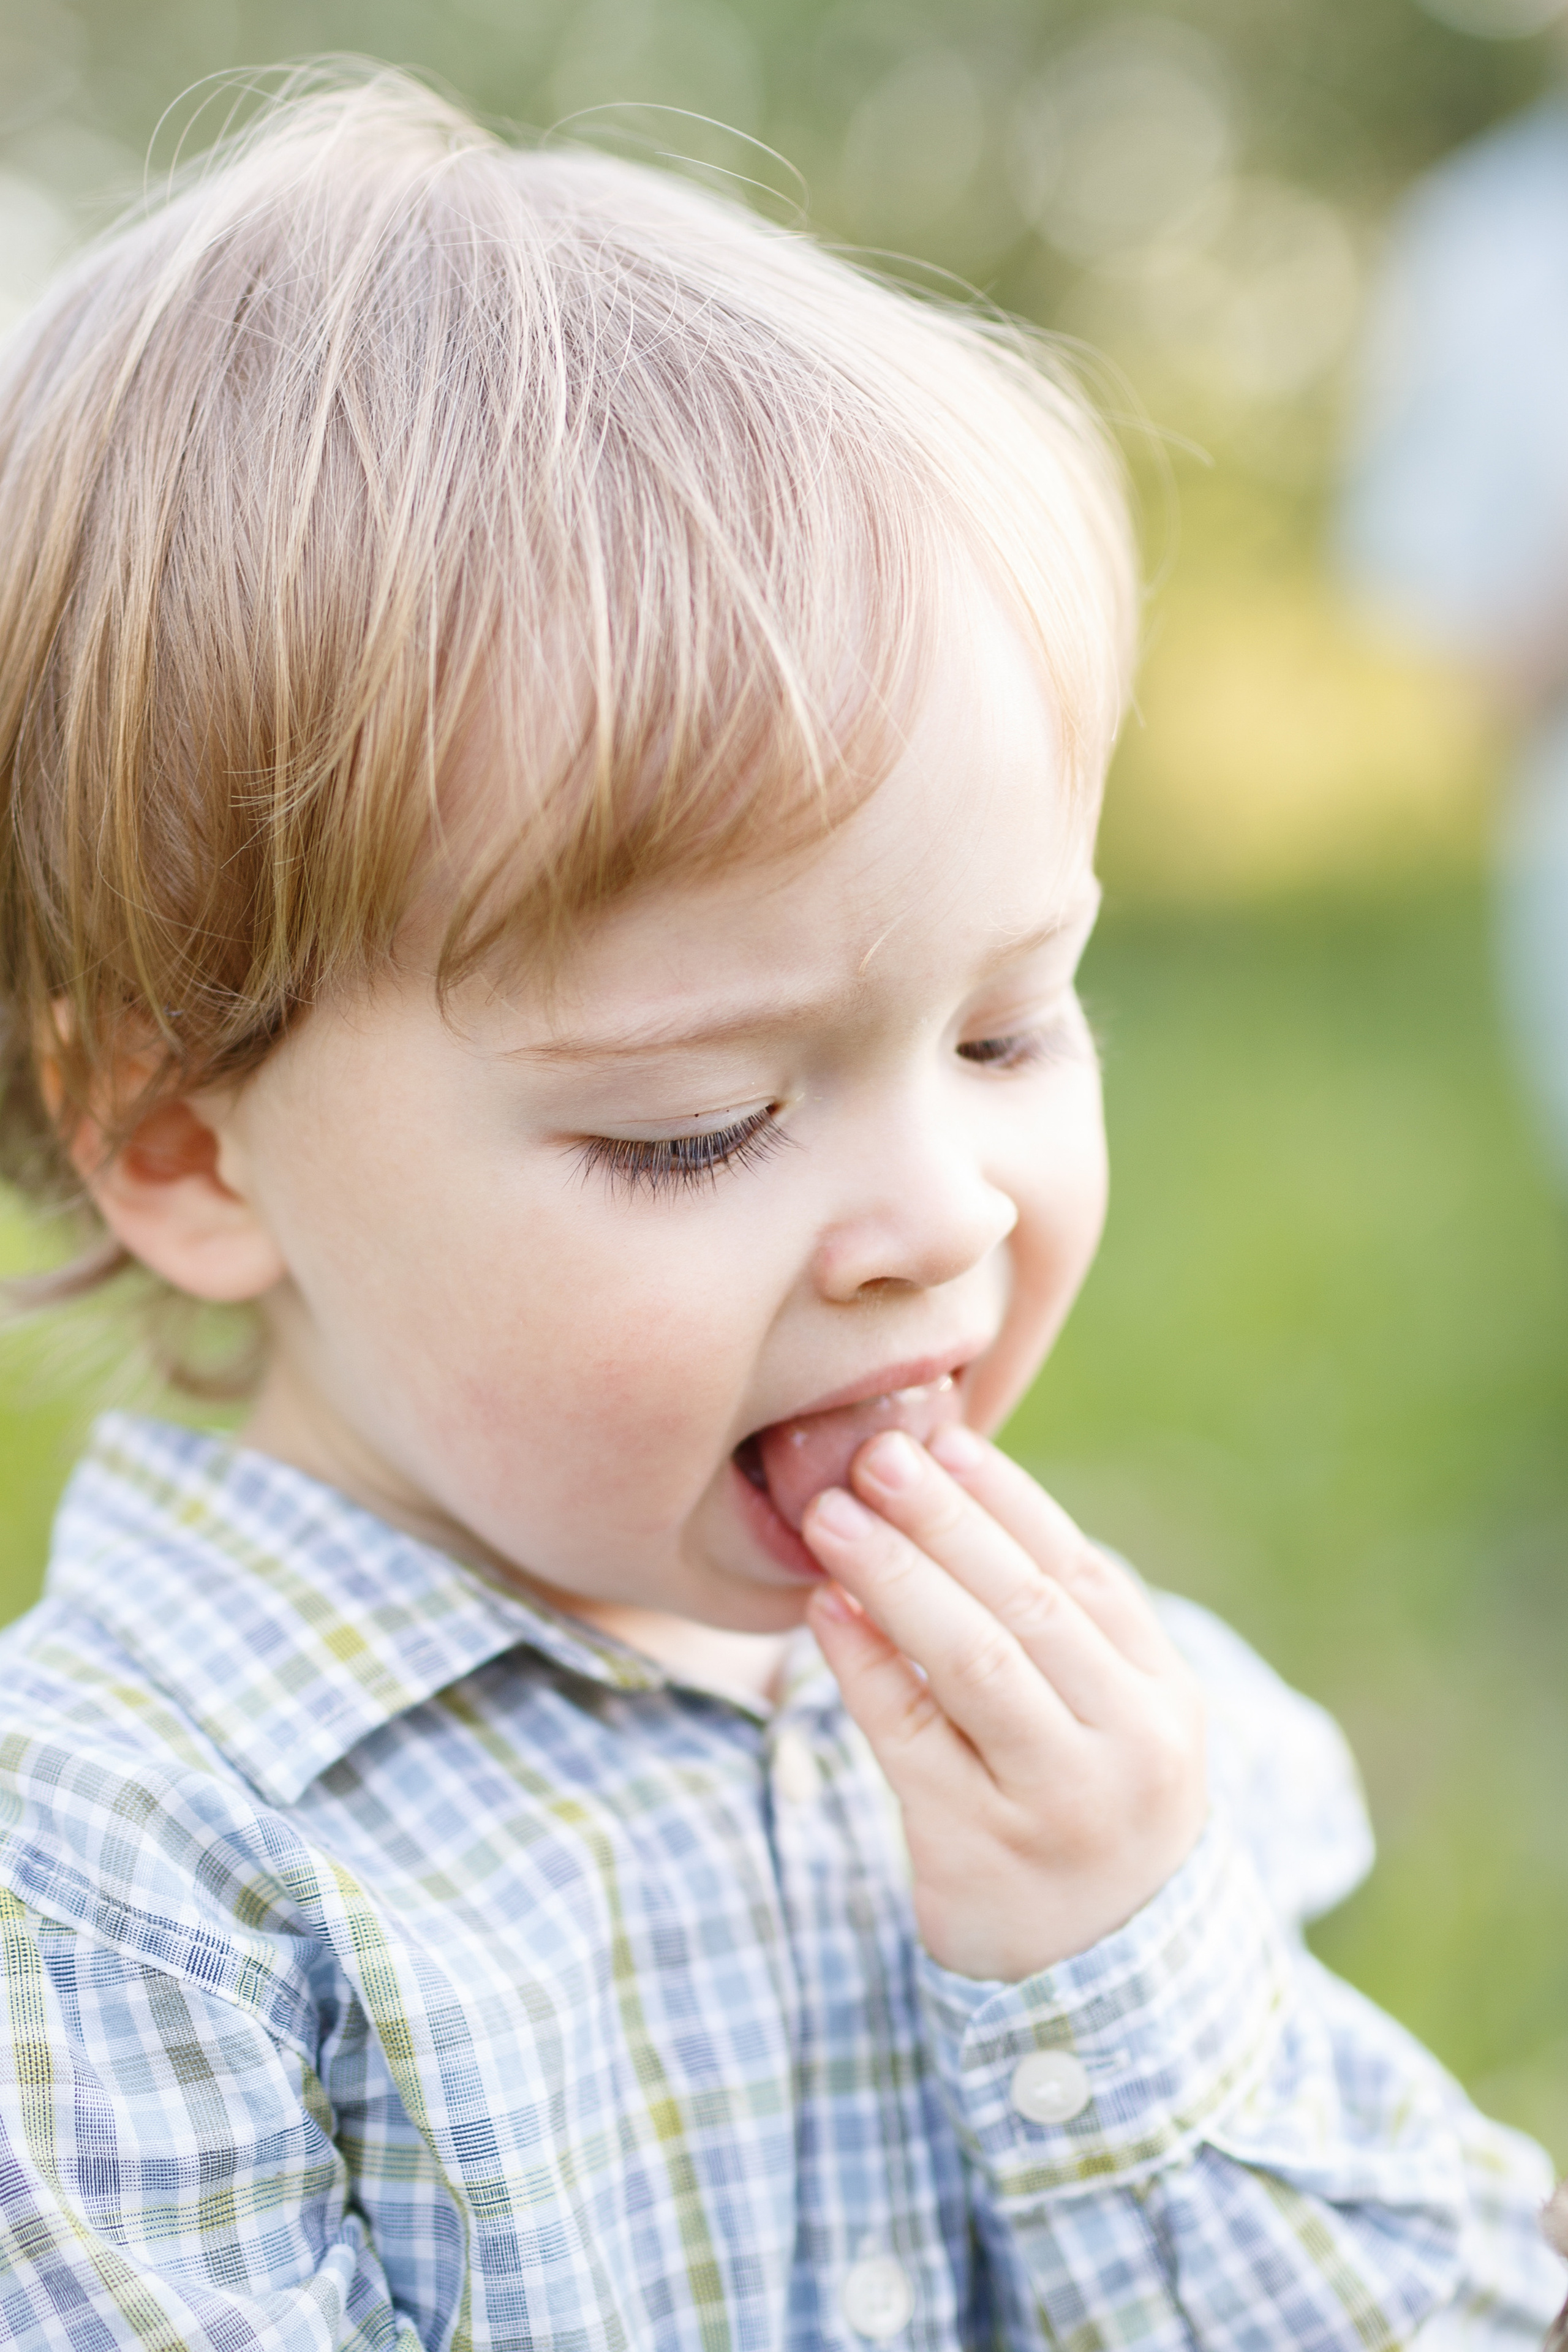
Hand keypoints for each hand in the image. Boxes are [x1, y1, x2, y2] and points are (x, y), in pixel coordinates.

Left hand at [802, 1426, 1206, 1981]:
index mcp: (1164, 1697)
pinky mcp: (977, 1852)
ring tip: (832, 1515)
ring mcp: (1055, 1803)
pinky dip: (865, 1665)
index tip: (944, 1441)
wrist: (1107, 1986)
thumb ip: (1059, 1630)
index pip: (1081, 1573)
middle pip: (1027, 1606)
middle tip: (874, 1454)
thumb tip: (950, 1497)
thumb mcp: (1112, 1725)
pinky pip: (911, 1738)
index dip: (1008, 1501)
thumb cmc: (1086, 1815)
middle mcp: (1126, 1746)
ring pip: (974, 1664)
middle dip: (945, 1520)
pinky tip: (824, 1611)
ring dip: (897, 1576)